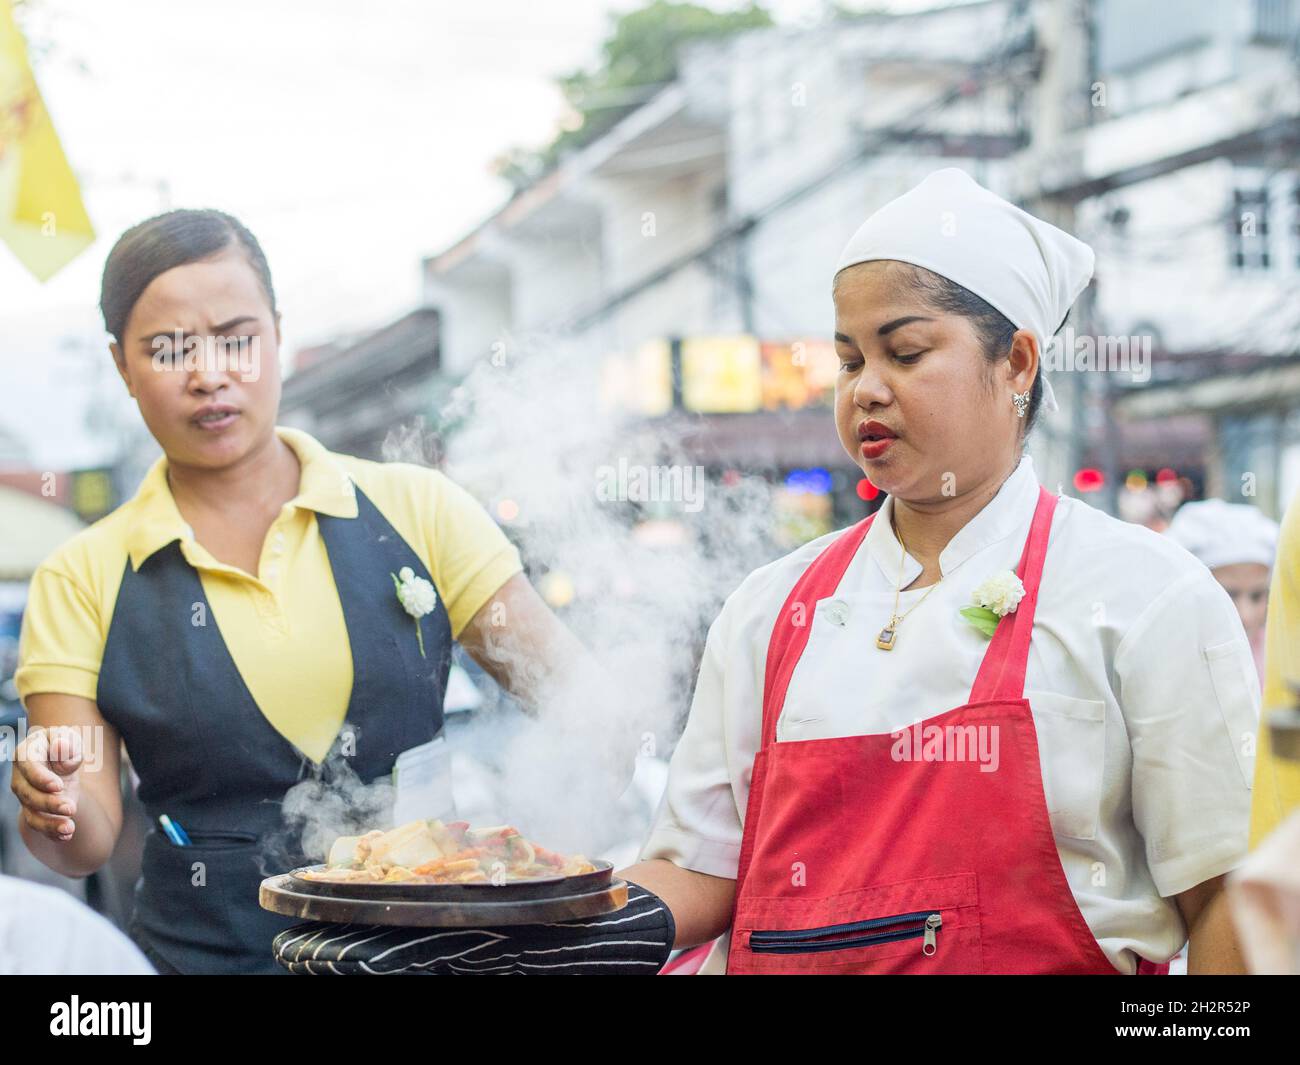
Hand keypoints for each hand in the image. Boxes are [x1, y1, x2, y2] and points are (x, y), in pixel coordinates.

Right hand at [11, 725, 82, 841]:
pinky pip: (40, 825)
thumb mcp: (68, 737)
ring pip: (32, 814)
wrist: (60, 759)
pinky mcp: (36, 811)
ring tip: (69, 829)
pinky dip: (52, 833)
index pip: (28, 767)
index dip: (41, 778)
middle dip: (49, 804)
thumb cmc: (62, 745)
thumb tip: (60, 747)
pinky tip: (66, 836)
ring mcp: (26, 797)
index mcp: (26, 754)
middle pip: (29, 795)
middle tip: (71, 808)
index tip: (58, 786)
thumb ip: (66, 742)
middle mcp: (21, 779)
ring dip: (49, 824)